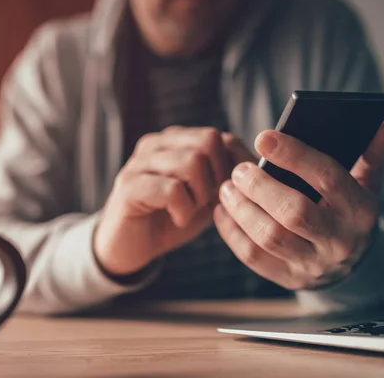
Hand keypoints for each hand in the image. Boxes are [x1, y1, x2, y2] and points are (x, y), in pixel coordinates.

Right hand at [94, 126, 253, 275]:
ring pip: (192, 161)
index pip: (219, 137)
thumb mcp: (207, 195)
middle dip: (217, 178)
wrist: (132, 247)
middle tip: (206, 202)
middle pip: (208, 141)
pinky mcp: (129, 186)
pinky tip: (177, 219)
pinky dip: (183, 210)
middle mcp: (156, 143)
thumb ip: (226, 176)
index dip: (232, 168)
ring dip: (201, 195)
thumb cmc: (172, 217)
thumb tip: (254, 165)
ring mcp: (139, 162)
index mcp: (176, 140)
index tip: (224, 193)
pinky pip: (172, 189)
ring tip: (190, 210)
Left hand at [214, 123, 383, 289]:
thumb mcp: (367, 185)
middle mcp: (339, 240)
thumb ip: (371, 155)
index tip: (263, 137)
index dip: (294, 155)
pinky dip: (232, 232)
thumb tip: (377, 123)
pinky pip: (254, 257)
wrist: (351, 265)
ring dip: (241, 209)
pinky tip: (223, 211)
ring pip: (270, 237)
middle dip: (260, 187)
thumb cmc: (350, 212)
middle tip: (240, 170)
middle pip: (294, 212)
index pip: (327, 177)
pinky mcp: (290, 278)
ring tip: (227, 187)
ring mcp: (314, 263)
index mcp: (360, 210)